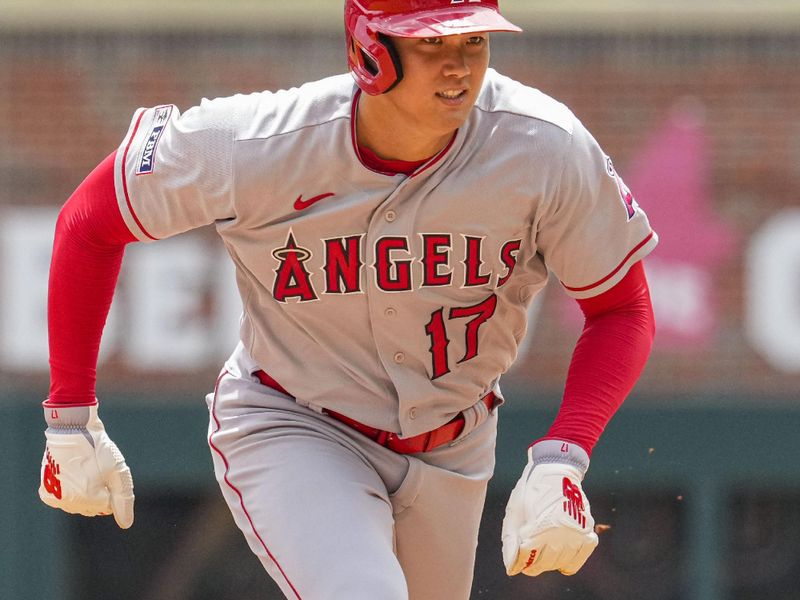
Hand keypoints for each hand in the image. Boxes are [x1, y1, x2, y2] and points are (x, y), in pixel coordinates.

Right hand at [38, 403, 134, 528]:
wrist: (71, 431)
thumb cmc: (98, 449)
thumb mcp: (118, 471)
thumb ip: (124, 498)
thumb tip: (126, 524)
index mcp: (89, 498)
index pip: (108, 506)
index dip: (110, 488)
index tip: (106, 472)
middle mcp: (70, 503)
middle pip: (93, 508)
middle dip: (99, 493)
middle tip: (95, 470)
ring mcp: (56, 498)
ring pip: (79, 505)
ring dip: (85, 492)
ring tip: (84, 470)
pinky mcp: (46, 492)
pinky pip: (64, 501)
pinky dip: (71, 492)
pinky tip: (73, 476)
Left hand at [501, 440, 597, 576]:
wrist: (557, 470)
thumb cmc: (530, 490)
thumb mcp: (514, 510)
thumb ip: (511, 540)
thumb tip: (511, 568)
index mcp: (539, 527)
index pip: (527, 560)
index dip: (519, 561)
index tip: (518, 555)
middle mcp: (560, 533)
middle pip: (542, 564)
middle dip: (532, 561)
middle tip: (529, 550)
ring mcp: (576, 534)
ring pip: (558, 564)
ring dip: (548, 561)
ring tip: (543, 546)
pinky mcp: (587, 533)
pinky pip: (575, 561)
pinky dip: (566, 561)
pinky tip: (558, 550)